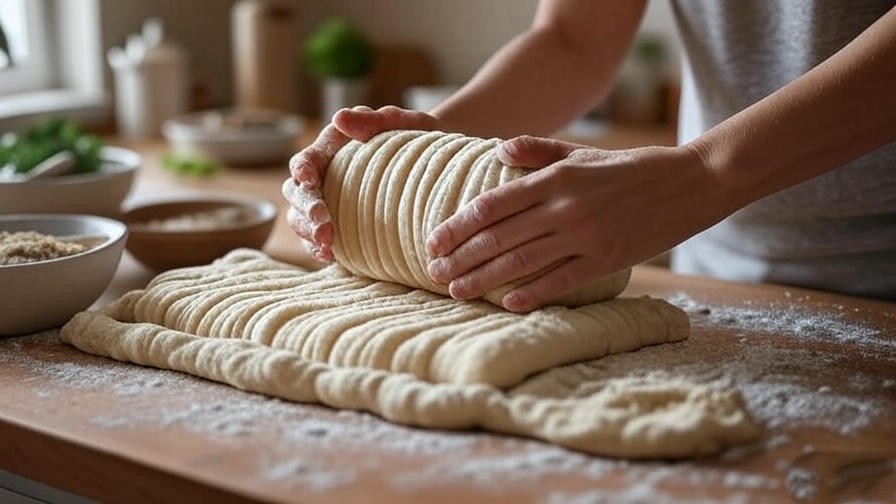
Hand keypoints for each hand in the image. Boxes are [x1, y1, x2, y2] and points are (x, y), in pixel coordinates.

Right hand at [283, 105, 447, 260]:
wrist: (436, 159)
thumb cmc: (416, 135)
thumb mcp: (403, 122)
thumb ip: (372, 119)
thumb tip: (339, 118)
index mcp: (331, 148)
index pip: (305, 159)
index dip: (302, 169)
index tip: (309, 179)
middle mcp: (324, 175)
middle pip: (297, 193)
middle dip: (306, 211)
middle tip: (324, 229)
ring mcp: (328, 201)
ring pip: (299, 218)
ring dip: (308, 233)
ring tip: (327, 245)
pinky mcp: (338, 224)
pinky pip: (316, 239)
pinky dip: (317, 248)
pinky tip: (329, 256)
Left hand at [424, 135, 733, 311]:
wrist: (691, 182)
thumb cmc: (630, 167)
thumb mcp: (583, 152)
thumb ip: (538, 151)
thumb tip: (497, 150)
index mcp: (556, 177)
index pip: (493, 204)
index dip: (458, 224)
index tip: (434, 239)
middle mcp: (566, 206)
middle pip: (499, 236)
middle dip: (461, 256)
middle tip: (432, 271)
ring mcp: (587, 236)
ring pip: (523, 261)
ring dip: (484, 278)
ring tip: (455, 290)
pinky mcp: (608, 260)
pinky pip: (562, 281)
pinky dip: (533, 293)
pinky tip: (508, 304)